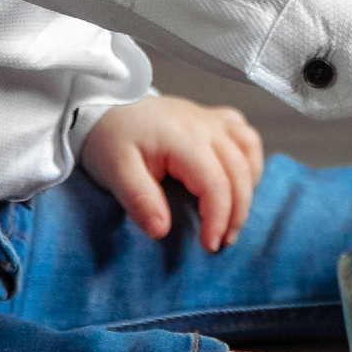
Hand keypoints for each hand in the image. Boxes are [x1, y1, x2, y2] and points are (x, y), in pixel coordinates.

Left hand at [80, 95, 263, 251]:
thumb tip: (161, 231)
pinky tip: (238, 178)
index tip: (209, 245)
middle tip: (222, 241)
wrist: (103, 106)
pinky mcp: (212, 117)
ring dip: (248, 185)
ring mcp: (211, 119)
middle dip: (237, 213)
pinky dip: (249, 160)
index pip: (216, 184)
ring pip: (249, 150)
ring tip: (233, 213)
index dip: (218, 219)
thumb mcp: (115, 171)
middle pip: (239, 172)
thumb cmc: (109, 138)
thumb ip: (140, 200)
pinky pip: (245, 135)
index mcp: (184, 139)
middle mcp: (205, 126)